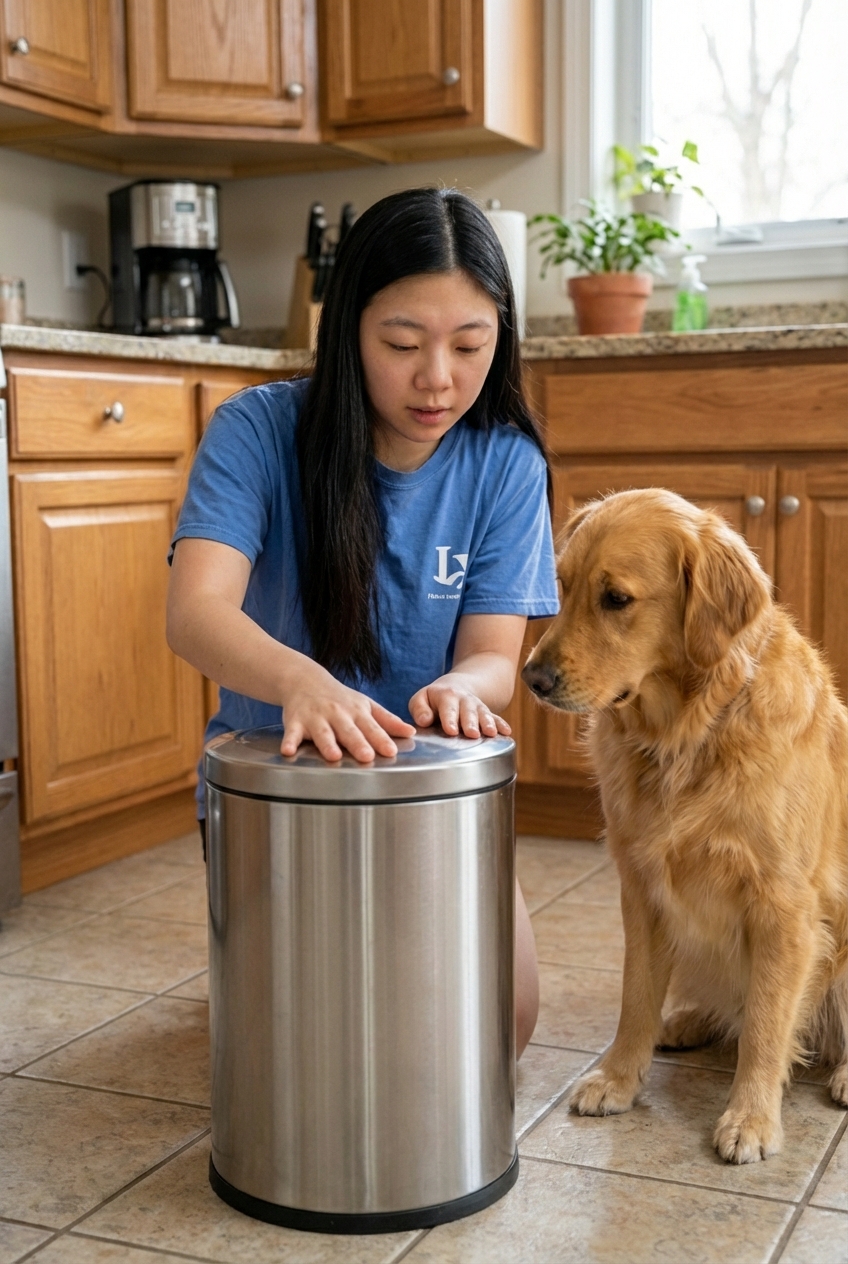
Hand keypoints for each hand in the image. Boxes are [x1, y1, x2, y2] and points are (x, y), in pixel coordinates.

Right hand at [281, 661, 414, 761]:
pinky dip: (289, 742)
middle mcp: (337, 714)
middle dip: (357, 743)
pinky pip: (292, 733)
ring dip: (327, 743)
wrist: (305, 680)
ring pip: (322, 732)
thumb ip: (387, 721)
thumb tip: (411, 733)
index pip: (371, 727)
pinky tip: (288, 751)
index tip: (391, 751)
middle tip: (367, 756)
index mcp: (356, 712)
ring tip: (333, 756)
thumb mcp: (366, 705)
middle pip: (349, 730)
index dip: (381, 739)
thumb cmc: (340, 698)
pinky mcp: (295, 721)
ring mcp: (316, 717)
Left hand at [409, 676, 511, 739]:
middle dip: (470, 722)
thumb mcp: (421, 699)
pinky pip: (496, 717)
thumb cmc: (434, 699)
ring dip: (488, 723)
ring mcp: (476, 706)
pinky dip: (501, 724)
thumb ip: (419, 709)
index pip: (448, 708)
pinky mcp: (486, 713)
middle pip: (468, 711)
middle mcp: (463, 700)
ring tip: (491, 733)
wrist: (455, 687)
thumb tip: (424, 720)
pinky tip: (507, 732)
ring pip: (483, 713)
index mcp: (445, 696)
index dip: (449, 719)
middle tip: (472, 734)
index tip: (451, 730)